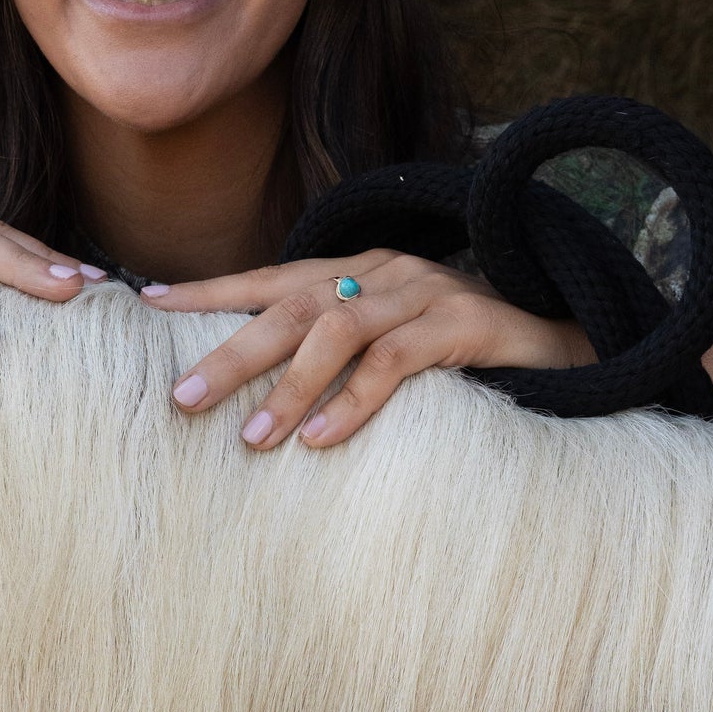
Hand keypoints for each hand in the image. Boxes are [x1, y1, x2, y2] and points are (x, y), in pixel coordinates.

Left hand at [142, 251, 594, 448]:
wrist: (568, 350)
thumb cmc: (463, 359)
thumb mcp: (388, 346)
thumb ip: (333, 354)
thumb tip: (253, 395)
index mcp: (355, 271)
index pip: (268, 277)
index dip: (207, 291)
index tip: (144, 304)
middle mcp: (382, 271)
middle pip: (289, 303)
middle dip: (229, 348)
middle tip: (180, 397)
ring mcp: (425, 293)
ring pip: (337, 329)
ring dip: (289, 385)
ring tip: (250, 437)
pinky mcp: (465, 324)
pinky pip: (397, 361)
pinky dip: (354, 402)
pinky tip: (322, 440)